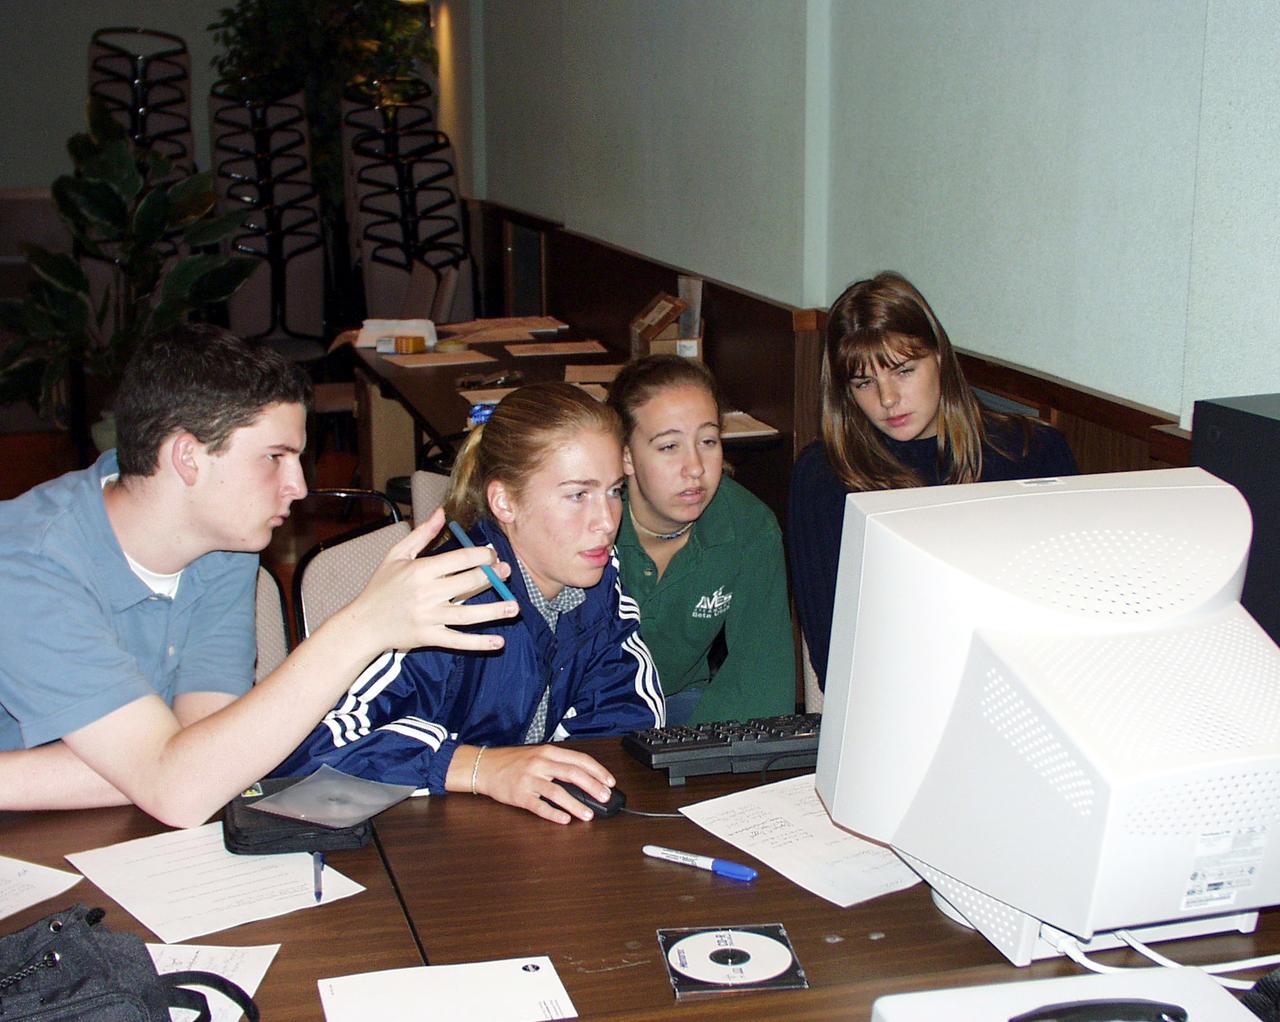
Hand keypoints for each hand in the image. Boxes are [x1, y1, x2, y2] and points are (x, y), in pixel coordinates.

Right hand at [345, 508, 518, 652]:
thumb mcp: (396, 555)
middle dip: (492, 576)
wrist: (363, 624)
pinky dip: (478, 643)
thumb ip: (422, 534)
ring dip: (494, 611)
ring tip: (514, 607)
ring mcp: (429, 617)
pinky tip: (498, 642)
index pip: (459, 559)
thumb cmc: (381, 587)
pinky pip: (458, 641)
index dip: (481, 555)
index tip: (493, 554)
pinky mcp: (429, 637)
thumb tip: (442, 513)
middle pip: (468, 583)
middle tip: (508, 572)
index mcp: (421, 570)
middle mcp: (427, 593)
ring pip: (468, 615)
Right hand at [469, 745, 615, 823]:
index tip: (610, 781)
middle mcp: (540, 763)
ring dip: (576, 804)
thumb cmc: (512, 762)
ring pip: (558, 792)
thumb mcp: (537, 755)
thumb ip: (558, 764)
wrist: (484, 767)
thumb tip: (584, 779)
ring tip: (588, 814)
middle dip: (592, 786)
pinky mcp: (519, 795)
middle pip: (572, 774)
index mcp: (548, 752)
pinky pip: (539, 806)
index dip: (597, 771)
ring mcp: (529, 779)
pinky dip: (553, 814)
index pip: (579, 759)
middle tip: (605, 797)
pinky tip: (564, 820)